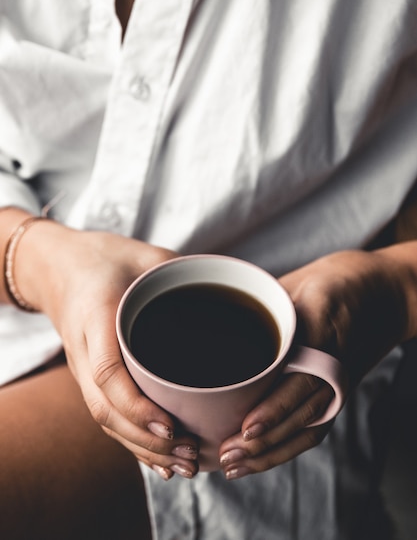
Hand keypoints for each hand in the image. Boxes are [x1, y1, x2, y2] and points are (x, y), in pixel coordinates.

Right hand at [16, 222, 199, 480]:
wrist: (60, 268)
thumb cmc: (104, 259)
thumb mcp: (142, 254)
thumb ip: (178, 271)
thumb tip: (227, 287)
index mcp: (95, 317)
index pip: (107, 372)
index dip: (136, 406)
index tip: (171, 425)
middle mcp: (85, 351)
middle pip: (106, 410)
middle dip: (148, 441)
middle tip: (192, 454)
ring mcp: (83, 368)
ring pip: (106, 420)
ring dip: (143, 449)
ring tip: (186, 465)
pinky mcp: (91, 377)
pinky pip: (107, 415)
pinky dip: (133, 441)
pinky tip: (161, 460)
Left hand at [219, 247, 412, 478]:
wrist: (385, 292)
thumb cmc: (336, 281)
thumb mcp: (299, 281)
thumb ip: (265, 304)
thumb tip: (216, 318)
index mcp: (323, 328)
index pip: (300, 377)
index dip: (274, 406)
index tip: (247, 426)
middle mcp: (333, 362)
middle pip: (302, 411)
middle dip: (265, 440)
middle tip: (226, 454)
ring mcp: (338, 381)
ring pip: (309, 426)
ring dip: (272, 452)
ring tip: (233, 466)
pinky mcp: (337, 392)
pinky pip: (315, 426)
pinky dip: (287, 446)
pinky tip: (259, 458)